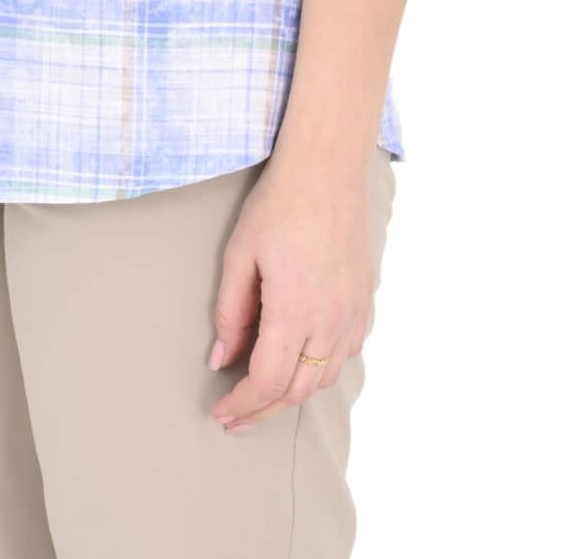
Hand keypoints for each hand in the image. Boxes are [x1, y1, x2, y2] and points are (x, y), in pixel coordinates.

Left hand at [208, 158, 375, 433]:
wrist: (327, 170)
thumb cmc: (278, 205)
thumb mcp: (239, 255)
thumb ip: (230, 314)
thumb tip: (221, 360)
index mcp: (295, 310)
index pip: (268, 382)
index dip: (243, 404)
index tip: (222, 412)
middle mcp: (330, 319)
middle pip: (298, 391)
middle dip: (263, 410)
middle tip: (235, 416)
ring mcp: (353, 312)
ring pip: (325, 377)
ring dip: (293, 393)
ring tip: (263, 393)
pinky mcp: (364, 301)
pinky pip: (345, 353)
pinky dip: (320, 369)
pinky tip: (300, 361)